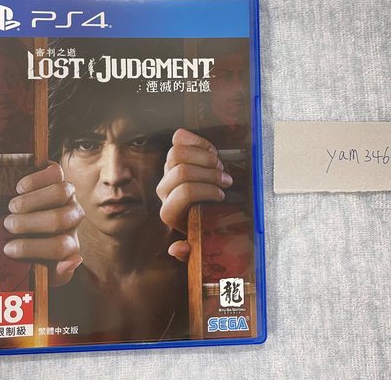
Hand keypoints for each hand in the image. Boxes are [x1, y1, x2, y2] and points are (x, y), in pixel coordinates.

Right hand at [3, 161, 83, 286]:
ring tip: (12, 207)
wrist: (26, 226)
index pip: (60, 247)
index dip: (32, 248)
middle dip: (28, 223)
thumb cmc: (31, 251)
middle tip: (8, 224)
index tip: (8, 248)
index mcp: (70, 244)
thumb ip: (59, 274)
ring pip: (60, 192)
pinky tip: (19, 188)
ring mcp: (68, 195)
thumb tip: (73, 260)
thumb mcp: (44, 271)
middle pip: (58, 219)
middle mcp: (73, 218)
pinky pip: (54, 172)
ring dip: (31, 201)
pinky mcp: (59, 176)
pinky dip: (35, 179)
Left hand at [156, 128, 232, 261]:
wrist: (199, 210)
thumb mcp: (199, 243)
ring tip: (220, 166)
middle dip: (210, 173)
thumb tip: (177, 249)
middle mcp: (164, 191)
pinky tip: (211, 151)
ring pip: (178, 153)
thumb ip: (190, 251)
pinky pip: (179, 139)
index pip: (184, 192)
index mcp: (169, 213)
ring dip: (205, 156)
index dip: (207, 190)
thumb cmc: (203, 227)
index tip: (223, 195)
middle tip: (227, 179)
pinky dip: (198, 141)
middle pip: (182, 170)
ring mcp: (167, 171)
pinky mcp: (173, 155)